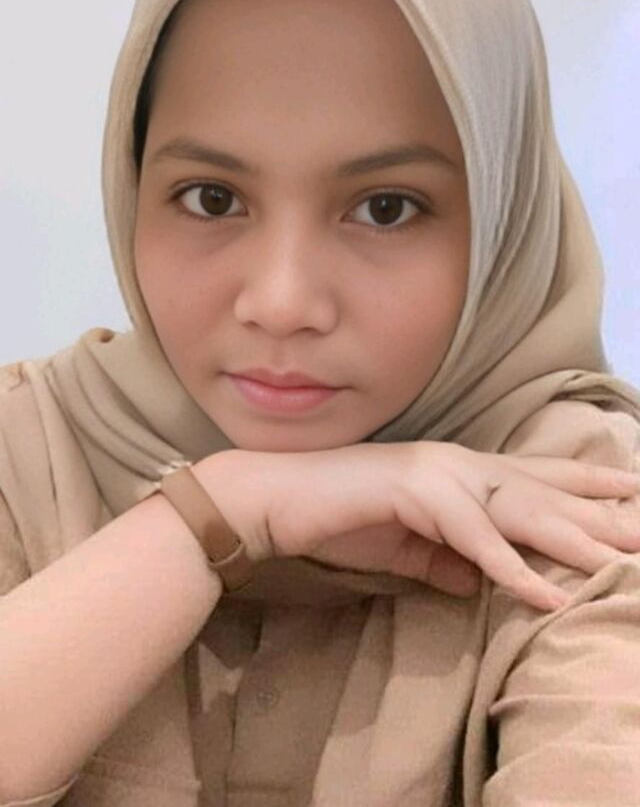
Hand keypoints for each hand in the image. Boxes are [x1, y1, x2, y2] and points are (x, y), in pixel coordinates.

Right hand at [195, 442, 639, 610]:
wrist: (278, 498)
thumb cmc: (338, 517)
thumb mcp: (406, 547)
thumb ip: (446, 561)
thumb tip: (481, 584)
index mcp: (457, 472)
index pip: (533, 476)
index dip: (584, 482)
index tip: (630, 491)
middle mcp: (457, 464)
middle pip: (542, 490)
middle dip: (598, 510)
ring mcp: (437, 475)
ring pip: (520, 508)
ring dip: (573, 536)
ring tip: (622, 558)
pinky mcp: (414, 495)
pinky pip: (472, 538)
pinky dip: (510, 566)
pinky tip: (545, 594)